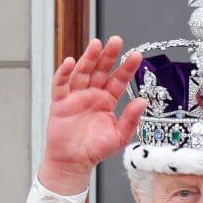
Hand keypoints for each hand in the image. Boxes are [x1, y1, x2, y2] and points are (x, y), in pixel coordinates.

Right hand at [38, 36, 146, 194]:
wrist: (74, 161)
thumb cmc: (96, 149)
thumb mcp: (119, 136)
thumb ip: (131, 118)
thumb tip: (143, 101)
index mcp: (107, 101)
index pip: (118, 80)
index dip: (126, 68)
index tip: (136, 55)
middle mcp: (92, 94)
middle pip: (100, 70)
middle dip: (108, 56)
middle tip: (117, 41)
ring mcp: (75, 96)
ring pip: (82, 72)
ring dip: (88, 58)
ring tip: (96, 44)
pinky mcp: (59, 102)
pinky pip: (61, 84)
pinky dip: (65, 72)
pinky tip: (72, 62)